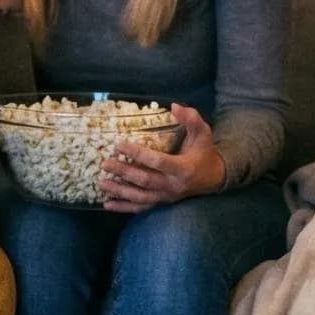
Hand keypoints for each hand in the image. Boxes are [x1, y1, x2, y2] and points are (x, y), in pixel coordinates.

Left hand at [100, 105, 227, 211]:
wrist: (213, 179)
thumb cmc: (205, 153)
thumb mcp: (203, 134)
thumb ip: (192, 119)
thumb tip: (175, 106)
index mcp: (183, 168)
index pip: (157, 161)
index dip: (138, 154)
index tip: (119, 145)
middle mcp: (173, 185)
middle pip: (145, 180)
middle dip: (124, 173)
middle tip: (105, 163)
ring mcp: (166, 196)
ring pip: (140, 197)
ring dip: (119, 191)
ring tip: (101, 183)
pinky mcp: (161, 202)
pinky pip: (141, 208)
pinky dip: (124, 207)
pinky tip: (107, 204)